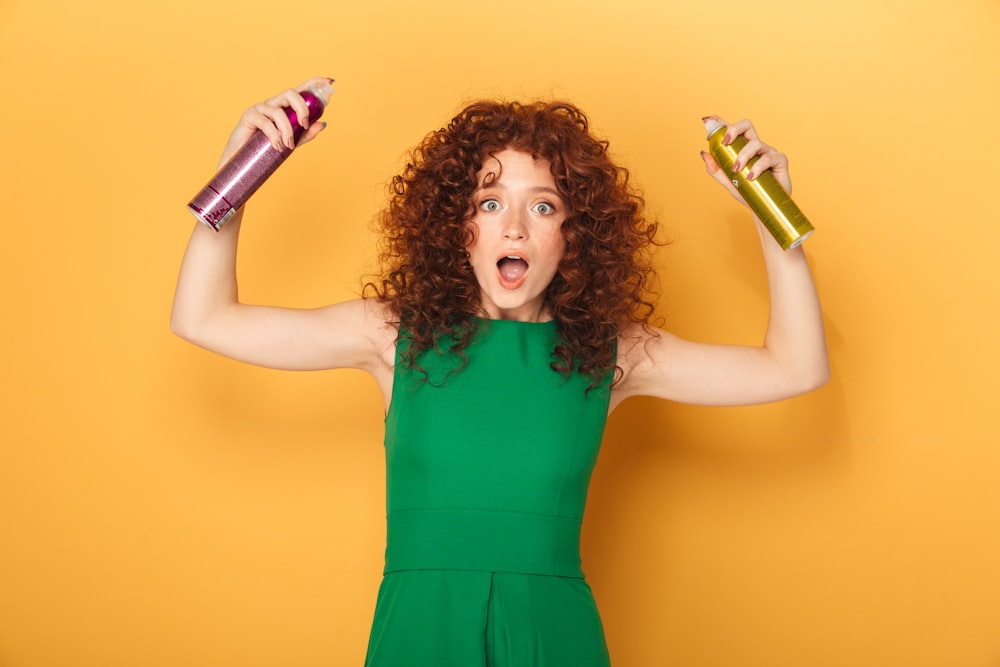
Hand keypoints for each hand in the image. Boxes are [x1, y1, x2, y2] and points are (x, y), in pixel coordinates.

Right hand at [217, 77, 332, 167]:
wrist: (243, 158)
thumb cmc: (266, 148)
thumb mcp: (291, 142)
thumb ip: (306, 134)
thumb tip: (322, 124)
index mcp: (284, 107)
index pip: (299, 90)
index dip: (313, 83)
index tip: (328, 81)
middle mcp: (273, 104)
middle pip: (290, 93)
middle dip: (302, 108)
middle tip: (304, 125)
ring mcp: (260, 108)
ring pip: (279, 111)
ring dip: (287, 130)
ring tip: (288, 145)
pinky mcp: (249, 116)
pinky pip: (266, 122)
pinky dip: (274, 135)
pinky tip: (277, 146)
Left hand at [700, 116, 791, 203]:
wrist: (763, 207)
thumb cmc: (748, 192)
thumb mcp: (727, 181)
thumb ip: (716, 169)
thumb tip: (704, 154)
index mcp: (742, 148)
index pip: (732, 130)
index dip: (721, 122)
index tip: (709, 120)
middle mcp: (755, 146)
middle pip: (746, 126)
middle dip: (734, 129)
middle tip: (725, 142)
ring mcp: (768, 152)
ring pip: (755, 143)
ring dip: (744, 155)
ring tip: (737, 170)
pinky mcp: (780, 160)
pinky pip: (768, 158)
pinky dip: (758, 167)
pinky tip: (751, 177)